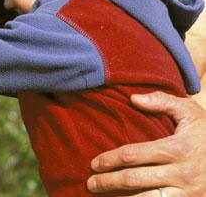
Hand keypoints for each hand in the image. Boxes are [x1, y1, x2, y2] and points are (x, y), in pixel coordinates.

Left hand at [87, 92, 205, 196]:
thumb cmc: (205, 133)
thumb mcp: (189, 112)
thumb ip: (162, 101)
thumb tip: (133, 98)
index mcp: (177, 148)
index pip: (133, 155)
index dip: (109, 159)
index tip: (94, 163)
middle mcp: (182, 173)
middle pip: (134, 179)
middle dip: (108, 182)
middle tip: (91, 183)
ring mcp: (188, 193)